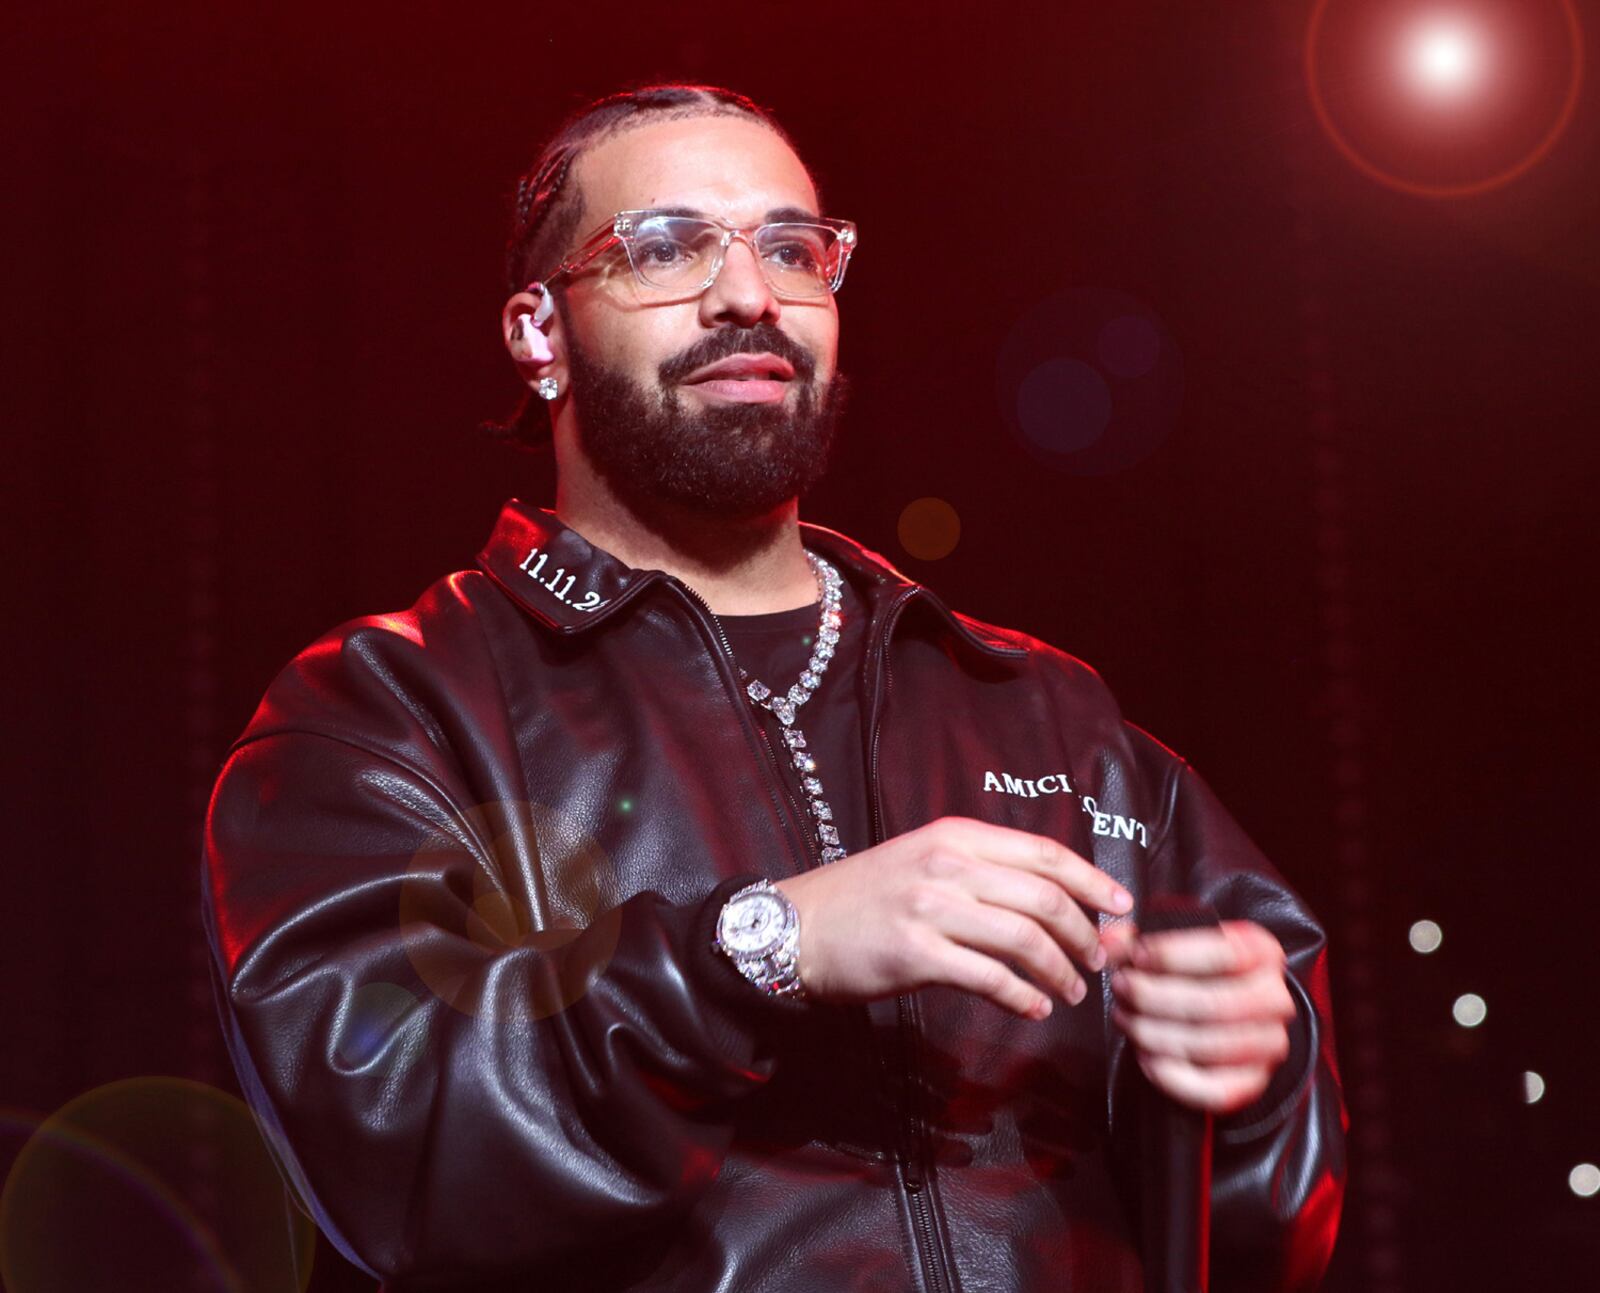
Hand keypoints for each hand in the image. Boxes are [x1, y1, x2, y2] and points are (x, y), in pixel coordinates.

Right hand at [772, 816, 1133, 1019]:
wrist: (798, 926)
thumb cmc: (866, 899)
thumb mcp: (924, 862)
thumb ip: (982, 873)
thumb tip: (1054, 902)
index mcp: (955, 835)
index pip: (1043, 852)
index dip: (1091, 880)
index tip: (1122, 905)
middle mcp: (946, 864)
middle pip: (1043, 897)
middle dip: (1084, 934)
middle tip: (1099, 961)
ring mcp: (931, 908)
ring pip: (1024, 939)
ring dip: (1060, 972)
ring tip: (1071, 993)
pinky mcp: (916, 954)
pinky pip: (990, 978)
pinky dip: (1022, 997)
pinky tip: (1033, 1009)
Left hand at [1101, 920, 1295, 1113]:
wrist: (1238, 1014)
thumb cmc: (1204, 973)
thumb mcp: (1181, 945)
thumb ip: (1142, 941)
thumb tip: (1110, 943)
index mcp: (1263, 954)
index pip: (1223, 953)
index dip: (1172, 955)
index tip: (1135, 956)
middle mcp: (1275, 1000)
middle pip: (1212, 1003)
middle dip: (1154, 996)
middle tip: (1121, 987)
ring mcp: (1269, 1044)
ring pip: (1207, 1045)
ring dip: (1154, 1033)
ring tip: (1126, 1019)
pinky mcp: (1254, 1082)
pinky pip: (1212, 1089)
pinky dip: (1171, 1076)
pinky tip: (1145, 1057)